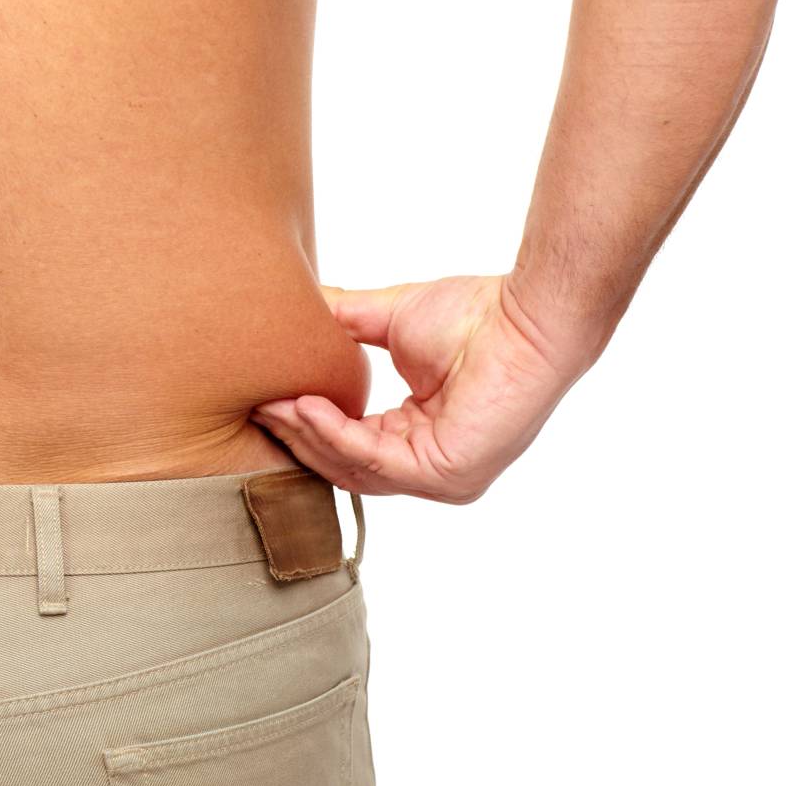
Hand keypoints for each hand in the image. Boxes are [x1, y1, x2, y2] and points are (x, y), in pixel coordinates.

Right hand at [251, 274, 592, 504]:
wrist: (528, 314)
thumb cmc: (477, 315)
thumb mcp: (388, 320)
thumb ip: (341, 324)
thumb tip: (291, 308)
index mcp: (418, 438)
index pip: (349, 444)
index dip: (304, 423)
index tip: (264, 396)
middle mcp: (429, 467)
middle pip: (343, 464)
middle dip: (296, 435)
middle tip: (257, 404)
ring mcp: (440, 478)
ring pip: (353, 468)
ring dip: (307, 436)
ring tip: (274, 402)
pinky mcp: (446, 475)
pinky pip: (375, 461)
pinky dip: (335, 434)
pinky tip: (306, 404)